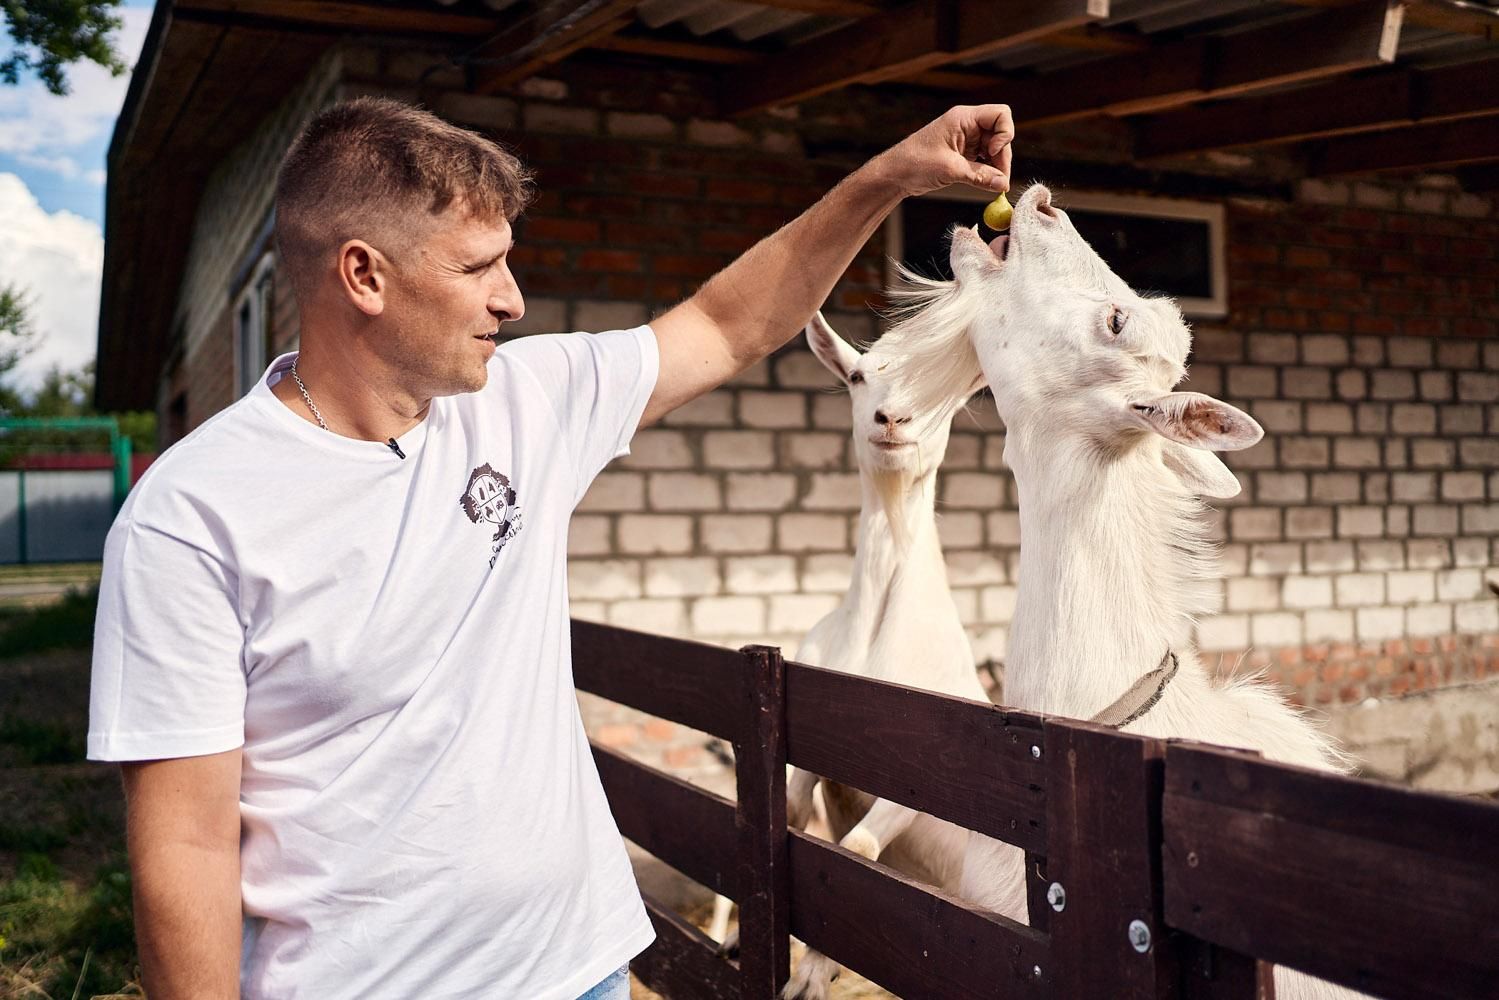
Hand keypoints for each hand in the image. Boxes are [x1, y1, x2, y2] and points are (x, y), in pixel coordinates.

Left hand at [873, 104, 1013, 198]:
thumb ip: (980, 176)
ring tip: (992, 186)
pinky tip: (985, 184)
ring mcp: (966, 140)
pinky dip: (987, 172)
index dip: (1004, 134)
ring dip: (996, 167)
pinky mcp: (963, 154)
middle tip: (999, 182)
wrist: (893, 174)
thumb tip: (1003, 184)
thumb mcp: (950, 170)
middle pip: (1000, 135)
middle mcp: (967, 125)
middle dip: (1002, 158)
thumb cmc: (915, 163)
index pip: (1000, 114)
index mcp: (963, 118)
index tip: (993, 153)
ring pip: (994, 150)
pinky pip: (984, 160)